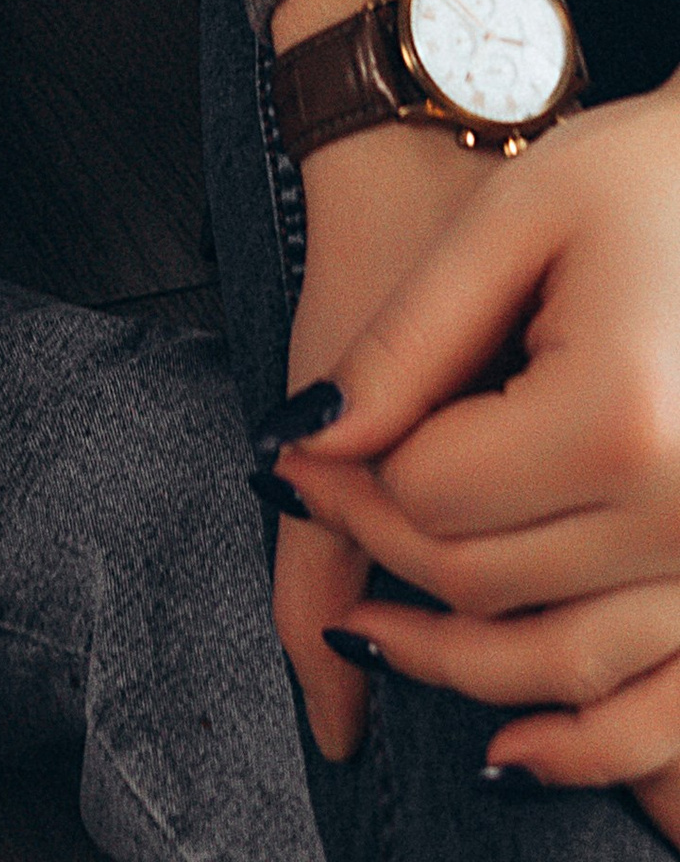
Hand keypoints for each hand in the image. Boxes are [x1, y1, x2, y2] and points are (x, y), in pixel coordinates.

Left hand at [274, 79, 679, 818]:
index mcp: (620, 418)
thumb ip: (404, 348)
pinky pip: (669, 708)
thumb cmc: (636, 179)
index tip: (291, 458)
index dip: (347, 482)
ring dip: (460, 669)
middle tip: (314, 517)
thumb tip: (301, 446)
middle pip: (486, 584)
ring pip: (566, 664)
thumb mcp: (510, 229)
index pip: (432, 499)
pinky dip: (591, 743)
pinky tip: (510, 753)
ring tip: (369, 639)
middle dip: (384, 558)